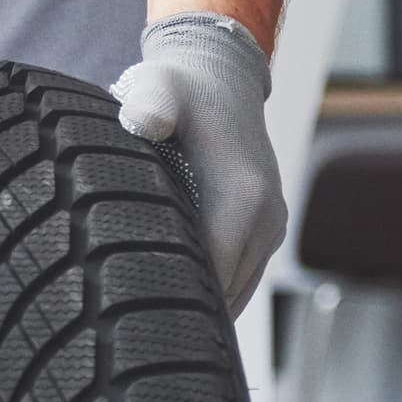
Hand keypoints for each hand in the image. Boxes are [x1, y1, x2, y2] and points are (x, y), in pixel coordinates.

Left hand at [112, 13, 286, 306]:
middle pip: (225, 292)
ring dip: (198, 302)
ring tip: (144, 312)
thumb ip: (149, 105)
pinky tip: (171, 291)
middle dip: (182, 307)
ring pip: (235, 291)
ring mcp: (272, 227)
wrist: (221, 78)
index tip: (131, 309)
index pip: (212, 275)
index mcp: (244, 197)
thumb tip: (144, 122)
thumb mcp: (157, 88)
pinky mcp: (268, 230)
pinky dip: (212, 290)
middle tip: (129, 323)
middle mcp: (267, 218)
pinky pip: (241, 277)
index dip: (172, 296)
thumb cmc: (180, 88)